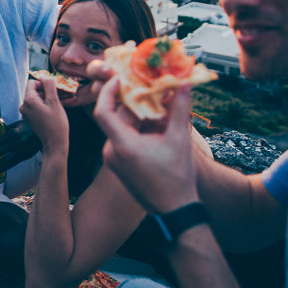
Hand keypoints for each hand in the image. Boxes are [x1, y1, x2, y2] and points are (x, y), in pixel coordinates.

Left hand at [0, 120, 41, 171]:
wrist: (45, 130)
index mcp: (12, 133)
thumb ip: (5, 131)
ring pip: (6, 160)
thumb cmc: (27, 126)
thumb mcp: (16, 125)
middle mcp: (17, 143)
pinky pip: (13, 163)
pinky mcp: (26, 156)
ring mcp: (22, 150)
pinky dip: (4, 167)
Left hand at [19, 76, 69, 156]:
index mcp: (28, 100)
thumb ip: (49, 86)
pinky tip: (56, 110)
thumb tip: (44, 76)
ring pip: (37, 99)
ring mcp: (26, 112)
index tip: (54, 90)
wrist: (55, 143)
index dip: (43, 84)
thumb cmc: (56, 124)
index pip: (32, 82)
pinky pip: (37, 106)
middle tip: (60, 96)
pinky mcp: (30, 118)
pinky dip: (46, 106)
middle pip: (35, 91)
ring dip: (48, 99)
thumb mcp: (54, 101)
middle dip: (47, 92)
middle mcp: (24, 106)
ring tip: (60, 104)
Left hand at [91, 77, 200, 212]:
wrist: (174, 209)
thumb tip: (184, 83)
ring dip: (135, 116)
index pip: (103, 112)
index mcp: (122, 145)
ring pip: (119, 128)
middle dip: (130, 102)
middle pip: (115, 117)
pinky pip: (121, 139)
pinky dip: (134, 129)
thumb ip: (179, 108)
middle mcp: (111, 152)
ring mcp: (112, 160)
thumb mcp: (179, 139)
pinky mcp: (117, 165)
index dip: (108, 92)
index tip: (119, 78)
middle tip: (145, 87)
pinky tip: (152, 126)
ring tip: (155, 107)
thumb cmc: (177, 177)